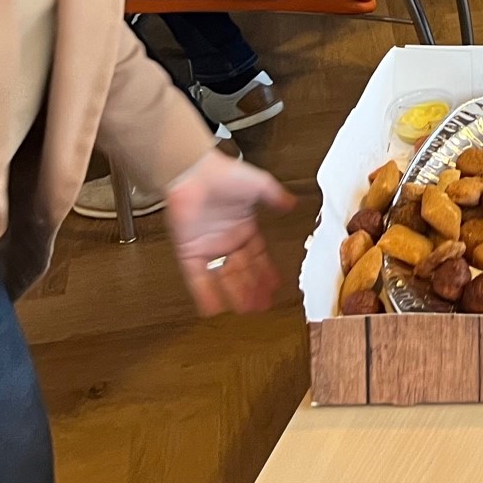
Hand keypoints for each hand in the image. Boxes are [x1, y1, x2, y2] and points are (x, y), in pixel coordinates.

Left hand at [164, 151, 294, 317]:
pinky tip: (211, 307)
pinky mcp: (190, 251)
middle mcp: (226, 240)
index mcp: (243, 227)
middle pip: (242, 271)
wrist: (194, 172)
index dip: (265, 272)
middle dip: (253, 289)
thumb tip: (292, 204)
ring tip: (245, 310)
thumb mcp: (259, 185)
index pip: (257, 256)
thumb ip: (276, 198)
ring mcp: (208, 247)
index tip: (274, 286)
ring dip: (235, 294)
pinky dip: (205, 293)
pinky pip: (198, 277)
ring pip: (224, 277)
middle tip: (262, 305)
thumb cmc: (223, 174)